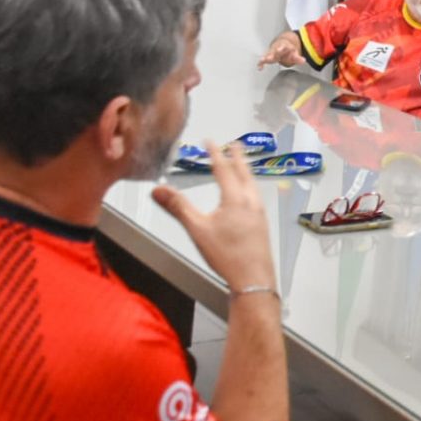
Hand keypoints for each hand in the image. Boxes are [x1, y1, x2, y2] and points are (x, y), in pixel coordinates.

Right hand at [152, 139, 277, 293]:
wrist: (253, 279)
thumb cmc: (227, 256)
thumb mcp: (198, 230)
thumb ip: (178, 207)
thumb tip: (158, 189)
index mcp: (236, 199)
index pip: (224, 169)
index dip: (215, 153)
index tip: (210, 141)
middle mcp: (251, 202)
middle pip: (244, 173)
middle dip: (238, 158)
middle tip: (236, 145)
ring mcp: (260, 214)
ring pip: (253, 185)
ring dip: (246, 172)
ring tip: (242, 167)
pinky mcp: (262, 225)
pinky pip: (256, 197)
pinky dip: (250, 187)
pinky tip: (248, 197)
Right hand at [257, 31, 303, 68]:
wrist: (282, 43)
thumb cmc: (288, 50)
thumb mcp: (294, 53)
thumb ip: (298, 58)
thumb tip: (303, 60)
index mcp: (284, 46)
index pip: (283, 46)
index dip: (281, 48)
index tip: (279, 49)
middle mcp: (276, 48)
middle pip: (273, 51)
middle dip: (271, 54)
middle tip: (269, 57)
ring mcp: (271, 52)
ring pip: (268, 54)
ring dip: (265, 57)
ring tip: (263, 60)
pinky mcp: (267, 56)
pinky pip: (263, 59)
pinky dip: (261, 63)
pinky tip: (259, 67)